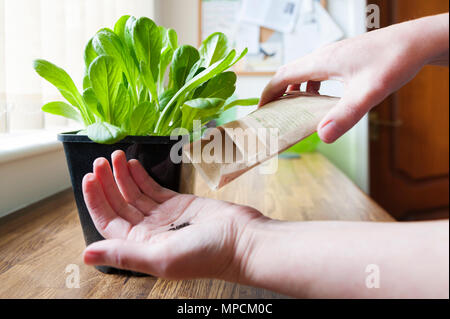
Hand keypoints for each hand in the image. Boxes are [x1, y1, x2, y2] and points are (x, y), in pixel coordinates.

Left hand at [82, 150, 263, 279]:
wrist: (242, 240)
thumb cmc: (205, 254)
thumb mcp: (160, 257)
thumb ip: (123, 254)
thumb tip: (85, 254)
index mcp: (141, 247)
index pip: (109, 222)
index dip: (97, 200)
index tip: (89, 178)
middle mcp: (149, 233)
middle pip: (120, 205)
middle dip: (107, 183)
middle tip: (100, 161)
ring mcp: (164, 217)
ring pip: (135, 194)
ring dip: (122, 176)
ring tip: (114, 157)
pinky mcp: (179, 204)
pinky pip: (154, 188)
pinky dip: (141, 176)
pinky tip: (132, 165)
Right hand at [259, 14, 448, 142]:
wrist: (417, 41)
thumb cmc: (394, 61)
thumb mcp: (368, 93)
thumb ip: (345, 115)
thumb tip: (322, 136)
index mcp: (321, 61)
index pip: (282, 76)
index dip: (268, 93)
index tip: (260, 109)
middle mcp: (324, 55)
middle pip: (290, 72)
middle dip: (278, 92)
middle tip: (274, 112)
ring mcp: (335, 55)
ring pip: (304, 71)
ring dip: (295, 90)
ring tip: (294, 109)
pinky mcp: (345, 57)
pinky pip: (319, 71)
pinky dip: (312, 86)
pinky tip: (322, 99)